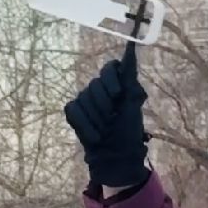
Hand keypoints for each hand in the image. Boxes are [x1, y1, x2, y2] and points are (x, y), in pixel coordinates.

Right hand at [64, 41, 149, 189]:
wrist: (116, 155)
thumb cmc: (128, 131)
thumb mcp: (133, 106)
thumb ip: (129, 81)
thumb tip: (132, 52)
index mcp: (117, 84)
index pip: (111, 68)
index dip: (111, 78)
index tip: (118, 94)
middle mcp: (100, 88)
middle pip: (96, 84)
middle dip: (104, 103)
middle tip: (111, 119)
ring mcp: (85, 99)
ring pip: (84, 98)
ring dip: (96, 118)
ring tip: (104, 132)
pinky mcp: (74, 111)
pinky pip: (74, 110)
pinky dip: (83, 124)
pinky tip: (94, 136)